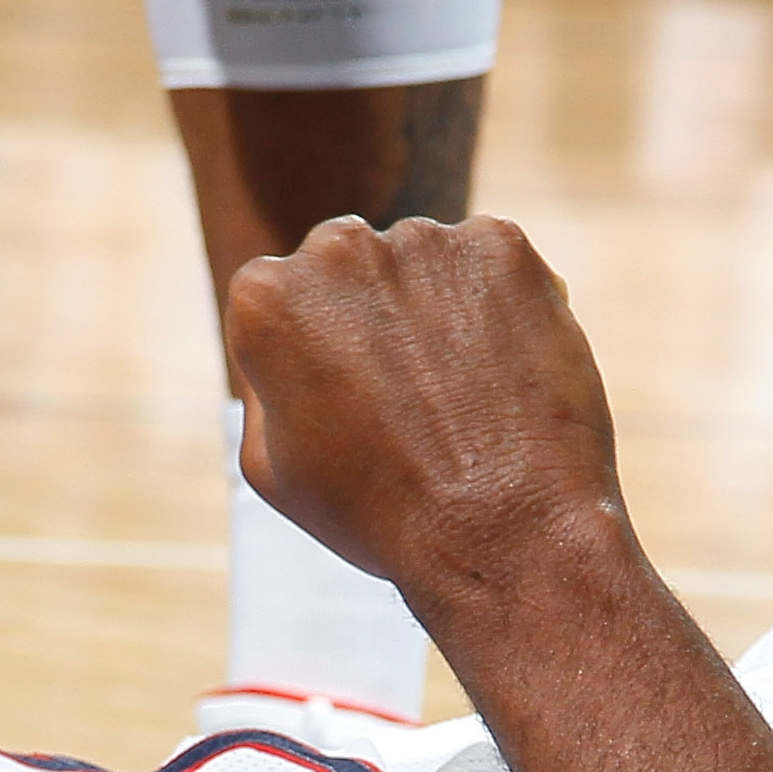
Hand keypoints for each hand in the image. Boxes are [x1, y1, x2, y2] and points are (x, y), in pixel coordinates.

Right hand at [220, 215, 629, 614]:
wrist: (503, 529)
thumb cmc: (380, 514)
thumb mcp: (272, 469)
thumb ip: (263, 388)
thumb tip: (284, 348)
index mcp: (264, 297)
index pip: (283, 299)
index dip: (318, 353)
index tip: (350, 402)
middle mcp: (336, 247)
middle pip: (352, 268)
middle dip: (374, 315)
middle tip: (411, 396)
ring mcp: (423, 241)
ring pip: (426, 264)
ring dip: (439, 308)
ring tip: (463, 396)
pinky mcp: (501, 247)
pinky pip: (495, 267)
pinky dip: (504, 306)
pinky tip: (508, 374)